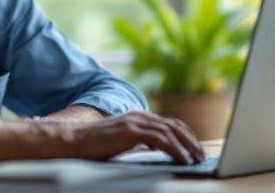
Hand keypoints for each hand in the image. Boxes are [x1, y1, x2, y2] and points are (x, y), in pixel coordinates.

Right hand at [66, 111, 204, 163]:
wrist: (73, 141)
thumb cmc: (95, 145)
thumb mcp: (122, 142)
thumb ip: (139, 142)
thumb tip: (158, 152)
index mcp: (138, 117)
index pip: (169, 123)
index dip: (186, 135)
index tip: (195, 148)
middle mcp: (139, 116)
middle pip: (174, 125)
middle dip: (191, 140)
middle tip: (201, 154)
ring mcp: (135, 121)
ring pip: (170, 131)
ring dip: (186, 146)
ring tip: (195, 158)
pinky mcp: (130, 131)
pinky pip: (160, 139)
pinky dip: (174, 149)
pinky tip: (181, 158)